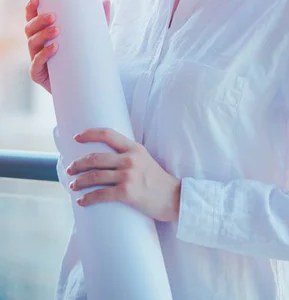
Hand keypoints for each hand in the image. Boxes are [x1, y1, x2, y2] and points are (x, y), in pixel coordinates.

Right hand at [25, 0, 110, 93]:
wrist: (85, 85)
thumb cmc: (84, 57)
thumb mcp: (92, 37)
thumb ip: (99, 21)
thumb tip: (106, 2)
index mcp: (44, 33)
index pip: (33, 18)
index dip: (31, 8)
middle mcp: (37, 45)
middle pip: (29, 29)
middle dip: (39, 21)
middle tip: (53, 16)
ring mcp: (36, 60)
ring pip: (32, 44)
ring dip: (42, 35)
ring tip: (57, 30)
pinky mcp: (39, 75)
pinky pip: (36, 64)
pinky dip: (43, 55)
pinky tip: (54, 48)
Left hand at [67, 127, 181, 222]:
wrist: (173, 197)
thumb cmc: (157, 180)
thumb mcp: (145, 159)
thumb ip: (128, 155)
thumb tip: (106, 158)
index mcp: (134, 148)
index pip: (108, 134)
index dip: (90, 134)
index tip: (76, 137)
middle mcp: (130, 159)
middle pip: (96, 157)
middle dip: (78, 164)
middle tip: (70, 169)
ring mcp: (128, 176)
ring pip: (95, 176)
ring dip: (79, 181)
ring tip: (73, 185)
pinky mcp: (127, 193)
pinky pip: (101, 194)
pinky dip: (88, 198)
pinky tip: (81, 201)